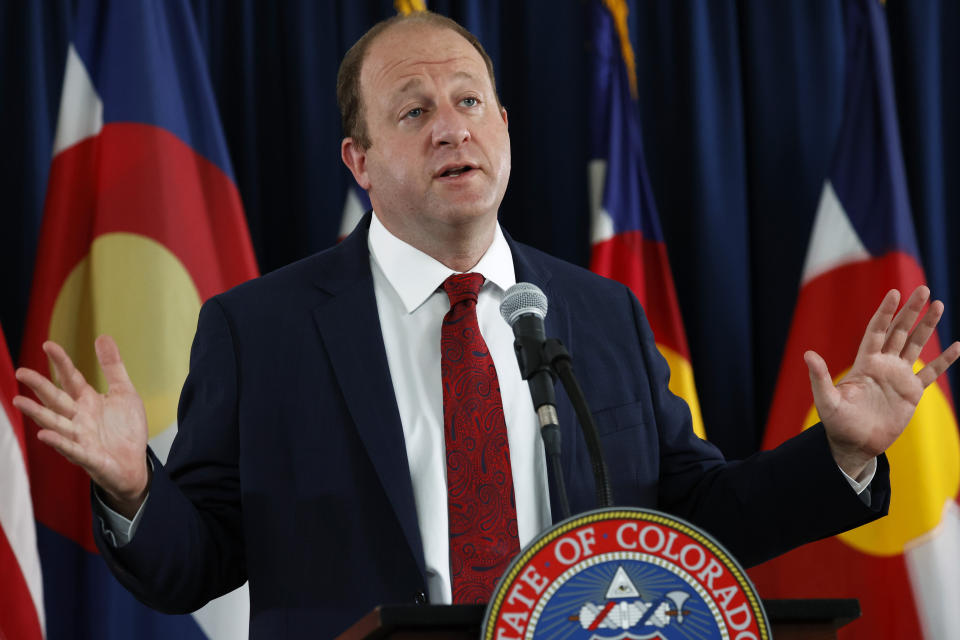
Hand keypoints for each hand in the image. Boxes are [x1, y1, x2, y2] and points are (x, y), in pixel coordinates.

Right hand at [14, 336, 149, 517]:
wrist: (135, 464)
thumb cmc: (125, 430)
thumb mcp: (124, 393)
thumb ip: (113, 367)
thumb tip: (103, 336)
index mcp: (87, 401)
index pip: (71, 378)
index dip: (61, 362)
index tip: (48, 345)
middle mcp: (78, 418)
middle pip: (56, 398)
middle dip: (40, 386)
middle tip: (21, 372)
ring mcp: (80, 437)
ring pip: (55, 423)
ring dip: (38, 413)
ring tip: (18, 401)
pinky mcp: (87, 456)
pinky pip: (70, 449)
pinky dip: (58, 442)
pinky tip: (44, 434)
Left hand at [805, 286, 959, 478]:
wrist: (855, 444)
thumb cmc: (837, 422)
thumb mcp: (826, 399)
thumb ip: (820, 377)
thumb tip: (808, 354)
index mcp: (865, 362)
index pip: (877, 330)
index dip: (885, 312)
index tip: (894, 292)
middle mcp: (883, 365)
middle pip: (899, 331)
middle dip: (910, 311)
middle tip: (922, 289)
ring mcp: (899, 377)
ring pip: (916, 345)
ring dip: (927, 326)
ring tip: (938, 305)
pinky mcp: (912, 393)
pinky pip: (931, 372)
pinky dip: (944, 361)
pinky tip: (957, 346)